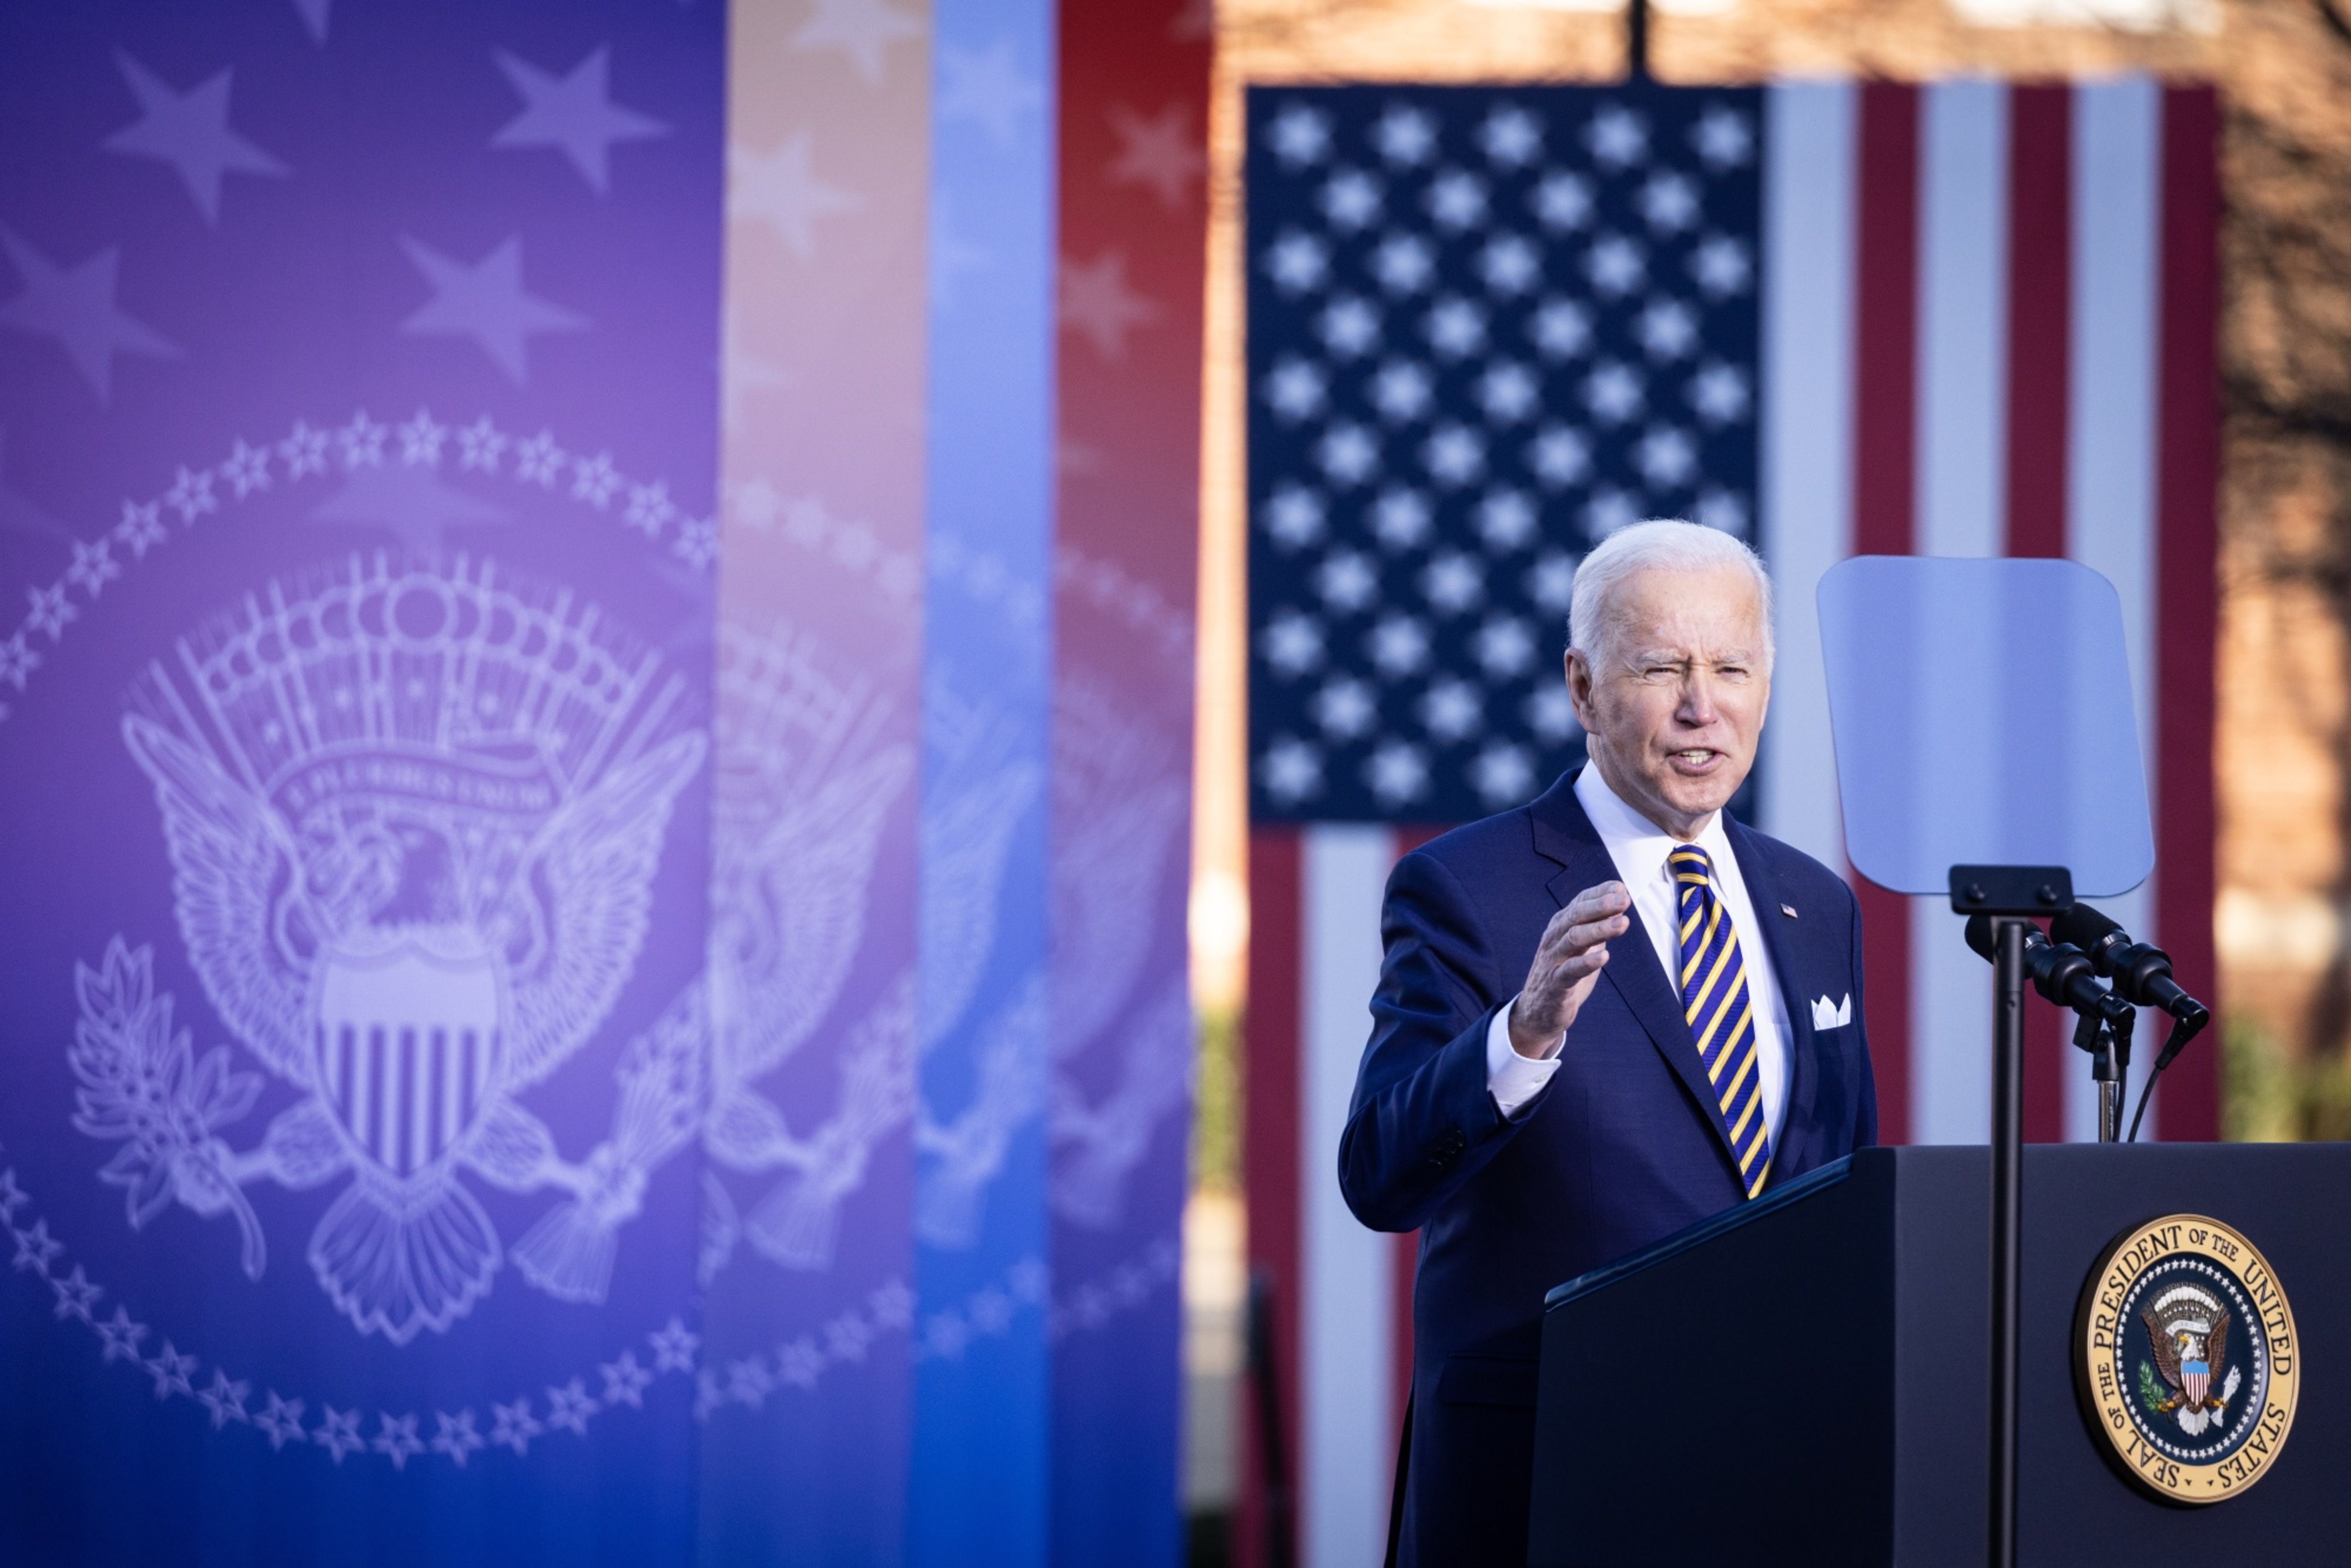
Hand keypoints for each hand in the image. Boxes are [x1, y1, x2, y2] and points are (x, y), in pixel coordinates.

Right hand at [1508, 881, 1630, 1058]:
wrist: (1537, 1010)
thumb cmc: (1564, 972)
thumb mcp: (1581, 945)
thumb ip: (1597, 924)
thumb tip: (1620, 898)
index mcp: (1560, 926)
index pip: (1579, 902)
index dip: (1599, 893)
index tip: (1621, 888)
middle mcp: (1554, 939)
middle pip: (1575, 916)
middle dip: (1600, 906)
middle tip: (1624, 901)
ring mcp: (1553, 961)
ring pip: (1573, 939)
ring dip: (1599, 929)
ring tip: (1623, 923)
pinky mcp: (1555, 985)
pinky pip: (1570, 971)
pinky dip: (1587, 963)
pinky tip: (1605, 956)